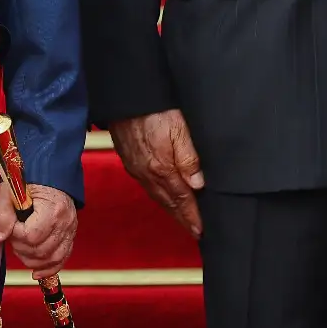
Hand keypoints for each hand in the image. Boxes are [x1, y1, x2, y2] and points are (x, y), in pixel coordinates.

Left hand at [0, 182, 77, 275]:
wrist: (50, 173)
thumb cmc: (30, 179)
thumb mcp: (10, 189)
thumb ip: (2, 212)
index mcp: (52, 208)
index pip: (31, 235)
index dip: (15, 234)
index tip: (10, 224)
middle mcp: (65, 222)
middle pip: (41, 250)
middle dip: (20, 247)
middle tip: (13, 234)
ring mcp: (70, 230)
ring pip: (51, 259)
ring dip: (31, 259)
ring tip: (20, 247)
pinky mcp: (70, 236)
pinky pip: (61, 259)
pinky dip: (48, 268)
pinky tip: (36, 272)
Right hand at [109, 109, 204, 239]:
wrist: (125, 96)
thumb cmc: (155, 109)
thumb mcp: (179, 128)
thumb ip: (188, 157)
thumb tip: (198, 184)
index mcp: (162, 168)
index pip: (182, 198)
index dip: (193, 215)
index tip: (201, 230)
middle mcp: (147, 173)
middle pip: (168, 202)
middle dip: (182, 218)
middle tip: (194, 231)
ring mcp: (136, 168)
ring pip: (157, 196)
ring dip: (170, 209)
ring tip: (181, 218)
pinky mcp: (129, 160)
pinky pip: (147, 186)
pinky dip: (158, 196)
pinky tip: (163, 195)